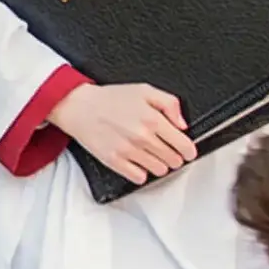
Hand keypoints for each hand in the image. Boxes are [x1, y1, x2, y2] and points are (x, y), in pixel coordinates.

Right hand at [47, 82, 195, 186]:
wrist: (80, 106)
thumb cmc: (110, 98)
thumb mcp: (145, 90)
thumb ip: (170, 104)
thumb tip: (182, 124)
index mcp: (152, 119)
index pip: (183, 145)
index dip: (189, 150)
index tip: (188, 151)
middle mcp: (142, 137)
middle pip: (173, 160)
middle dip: (174, 156)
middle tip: (167, 149)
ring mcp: (128, 151)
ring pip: (159, 170)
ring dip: (159, 164)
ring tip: (151, 154)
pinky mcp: (115, 161)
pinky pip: (139, 178)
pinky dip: (142, 172)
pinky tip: (138, 161)